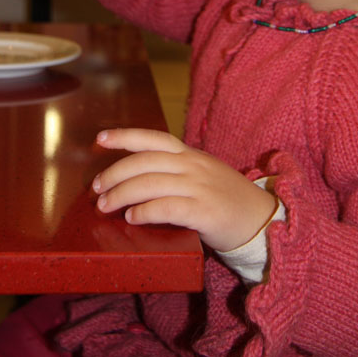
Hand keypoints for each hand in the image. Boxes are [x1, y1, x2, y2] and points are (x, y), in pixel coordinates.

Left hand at [92, 128, 276, 251]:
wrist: (262, 220)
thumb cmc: (227, 200)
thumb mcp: (203, 175)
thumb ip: (176, 172)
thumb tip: (136, 179)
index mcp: (191, 155)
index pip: (154, 138)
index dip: (125, 137)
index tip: (99, 139)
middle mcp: (193, 166)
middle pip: (145, 161)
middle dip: (114, 172)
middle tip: (96, 188)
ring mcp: (199, 187)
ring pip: (151, 183)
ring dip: (122, 194)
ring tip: (105, 205)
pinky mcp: (204, 211)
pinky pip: (167, 207)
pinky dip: (145, 211)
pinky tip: (132, 218)